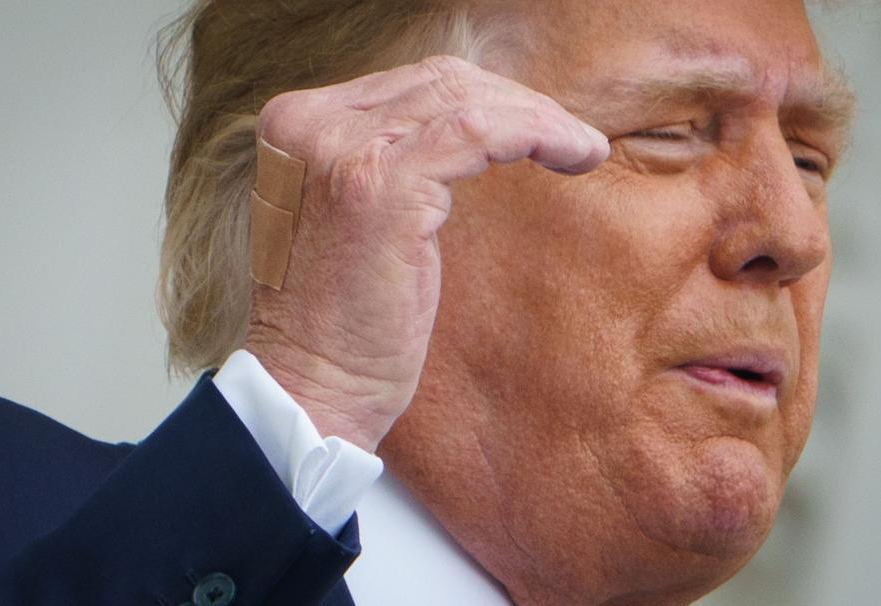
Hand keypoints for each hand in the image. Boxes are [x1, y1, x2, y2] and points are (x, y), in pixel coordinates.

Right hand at [247, 55, 609, 451]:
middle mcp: (310, 124)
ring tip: (583, 149)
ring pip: (466, 99)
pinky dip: (537, 134)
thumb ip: (389, 165)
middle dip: (518, 103)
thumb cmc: (341, 323)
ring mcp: (340, 149)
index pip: (409, 84)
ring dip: (538, 118)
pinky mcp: (379, 184)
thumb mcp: (357, 221)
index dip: (486, 98)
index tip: (536, 127)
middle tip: (569, 138)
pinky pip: (478, 131)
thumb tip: (473, 132)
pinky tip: (576, 155)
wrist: (310, 389)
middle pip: (440, 81)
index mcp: (297, 125)